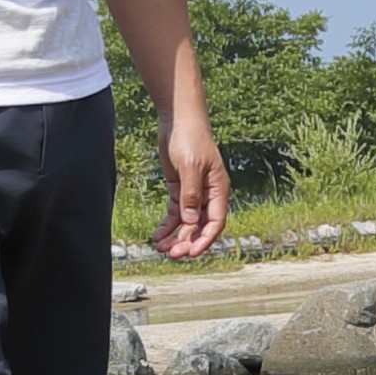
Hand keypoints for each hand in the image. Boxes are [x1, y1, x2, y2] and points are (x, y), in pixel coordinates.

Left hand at [157, 110, 229, 258]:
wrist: (179, 120)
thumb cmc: (190, 139)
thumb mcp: (191, 167)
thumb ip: (190, 195)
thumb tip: (190, 221)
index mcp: (218, 190)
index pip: (215, 222)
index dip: (205, 239)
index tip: (192, 252)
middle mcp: (208, 194)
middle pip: (199, 225)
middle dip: (186, 241)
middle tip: (171, 254)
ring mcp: (193, 192)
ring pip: (186, 221)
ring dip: (175, 236)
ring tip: (160, 248)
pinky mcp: (179, 188)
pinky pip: (174, 212)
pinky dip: (167, 224)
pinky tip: (157, 234)